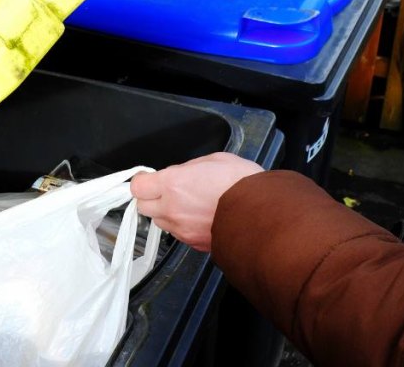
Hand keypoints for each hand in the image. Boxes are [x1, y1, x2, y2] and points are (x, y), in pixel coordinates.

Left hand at [131, 152, 263, 251]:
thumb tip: (178, 175)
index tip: (150, 179)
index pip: (137, 187)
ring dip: (167, 214)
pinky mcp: (194, 243)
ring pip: (160, 223)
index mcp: (173, 184)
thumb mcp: (212, 160)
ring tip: (188, 205)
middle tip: (167, 191)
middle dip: (152, 198)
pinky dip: (183, 227)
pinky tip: (200, 218)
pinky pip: (179, 235)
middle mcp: (172, 209)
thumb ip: (187, 169)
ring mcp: (182, 229)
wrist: (265, 213)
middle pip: (143, 207)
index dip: (143, 181)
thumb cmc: (243, 182)